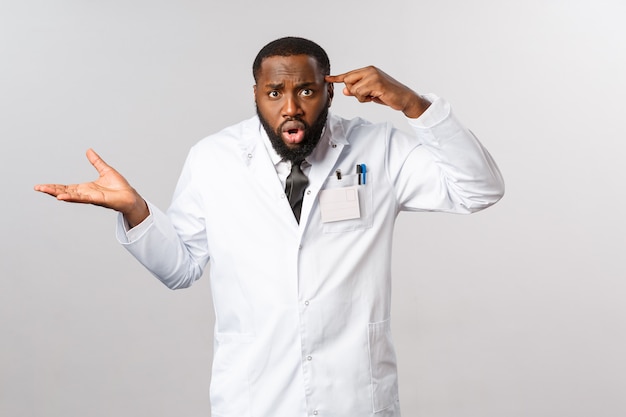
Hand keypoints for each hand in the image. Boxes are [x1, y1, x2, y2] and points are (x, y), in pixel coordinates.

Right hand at [34, 149, 148, 226]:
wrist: (131, 197)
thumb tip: (89, 150)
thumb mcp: (105, 170)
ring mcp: (91, 198)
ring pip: (71, 196)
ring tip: (46, 191)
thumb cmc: (120, 187)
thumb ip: (96, 162)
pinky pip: (83, 199)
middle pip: (65, 192)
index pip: (66, 187)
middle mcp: (86, 194)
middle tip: (38, 188)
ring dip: (58, 194)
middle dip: (51, 190)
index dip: (54, 186)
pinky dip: (72, 197)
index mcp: (85, 188)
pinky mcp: (98, 200)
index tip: (42, 186)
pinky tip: (62, 197)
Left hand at [325, 66, 430, 117]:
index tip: (327, 78)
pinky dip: (365, 99)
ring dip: (361, 97)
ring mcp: (373, 75)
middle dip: (354, 92)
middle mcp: (369, 70)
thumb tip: (345, 90)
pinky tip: (375, 97)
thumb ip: (357, 90)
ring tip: (373, 96)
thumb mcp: (370, 93)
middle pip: (348, 81)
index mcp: (368, 70)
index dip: (337, 78)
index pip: (349, 74)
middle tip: (367, 95)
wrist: (404, 98)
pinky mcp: (376, 83)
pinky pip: (360, 93)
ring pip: (353, 89)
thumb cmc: (388, 95)